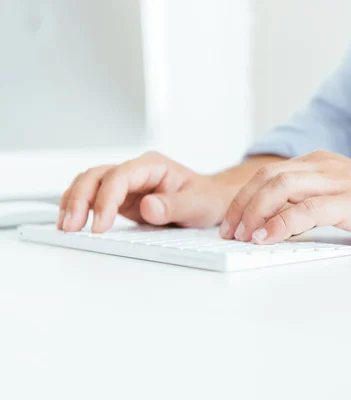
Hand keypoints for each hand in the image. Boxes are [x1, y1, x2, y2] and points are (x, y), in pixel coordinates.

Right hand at [58, 152, 236, 232]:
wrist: (212, 201)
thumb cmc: (207, 198)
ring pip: (89, 184)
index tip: (100, 224)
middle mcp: (136, 172)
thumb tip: (148, 207)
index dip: (106, 199)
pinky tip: (72, 223)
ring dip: (74, 203)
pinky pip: (94, 199)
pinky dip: (80, 209)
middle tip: (71, 226)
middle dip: (80, 199)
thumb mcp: (198, 203)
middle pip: (97, 176)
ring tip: (65, 227)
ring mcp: (126, 185)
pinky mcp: (122, 200)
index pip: (120, 176)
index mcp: (153, 165)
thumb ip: (174, 205)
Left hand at [219, 151, 350, 245]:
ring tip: (243, 236)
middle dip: (242, 205)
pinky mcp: (350, 201)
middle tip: (229, 232)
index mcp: (319, 164)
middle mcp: (323, 167)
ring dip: (254, 213)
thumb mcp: (342, 195)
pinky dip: (281, 223)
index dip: (245, 197)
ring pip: (281, 188)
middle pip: (267, 178)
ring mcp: (337, 181)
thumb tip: (281, 222)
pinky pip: (306, 209)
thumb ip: (313, 201)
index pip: (269, 174)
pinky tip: (268, 238)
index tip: (233, 221)